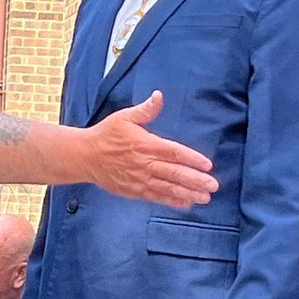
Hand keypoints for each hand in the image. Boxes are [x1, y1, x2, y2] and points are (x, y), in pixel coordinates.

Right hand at [86, 91, 217, 208]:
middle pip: (175, 173)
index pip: (174, 152)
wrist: (85, 156)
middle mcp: (145, 164)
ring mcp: (140, 179)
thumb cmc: (106, 134)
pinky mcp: (134, 191)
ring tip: (205, 198)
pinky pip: (156, 197)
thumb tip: (159, 95)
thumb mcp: (124, 117)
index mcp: (146, 144)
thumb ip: (145, 109)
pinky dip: (171, 201)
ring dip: (188, 193)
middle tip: (213, 185)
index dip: (192, 159)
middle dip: (196, 180)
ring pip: (168, 188)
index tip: (208, 165)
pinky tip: (186, 203)